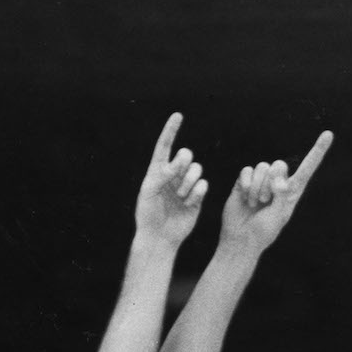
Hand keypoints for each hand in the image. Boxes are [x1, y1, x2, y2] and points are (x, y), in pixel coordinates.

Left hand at [136, 113, 207, 243]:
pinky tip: (188, 203)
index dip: (171, 130)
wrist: (159, 236)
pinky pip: (203, 185)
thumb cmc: (148, 214)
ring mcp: (185, 185)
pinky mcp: (196, 197)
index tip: (178, 115)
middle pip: (186, 155)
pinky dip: (196, 192)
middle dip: (183, 163)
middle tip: (174, 176)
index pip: (164, 146)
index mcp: (157, 170)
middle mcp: (173, 175)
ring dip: (188, 182)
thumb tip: (179, 162)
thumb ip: (162, 174)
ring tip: (180, 196)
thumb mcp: (149, 191)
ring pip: (197, 170)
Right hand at [219, 130, 332, 253]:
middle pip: (279, 164)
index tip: (329, 134)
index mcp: (292, 192)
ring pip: (262, 166)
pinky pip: (247, 170)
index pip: (307, 168)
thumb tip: (280, 178)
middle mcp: (278, 183)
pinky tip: (244, 197)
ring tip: (254, 203)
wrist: (240, 238)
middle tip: (265, 201)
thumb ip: (282, 195)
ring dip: (257, 186)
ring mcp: (261, 181)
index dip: (317, 151)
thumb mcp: (278, 216)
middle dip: (270, 181)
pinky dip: (246, 183)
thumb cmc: (263, 232)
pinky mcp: (244, 181)